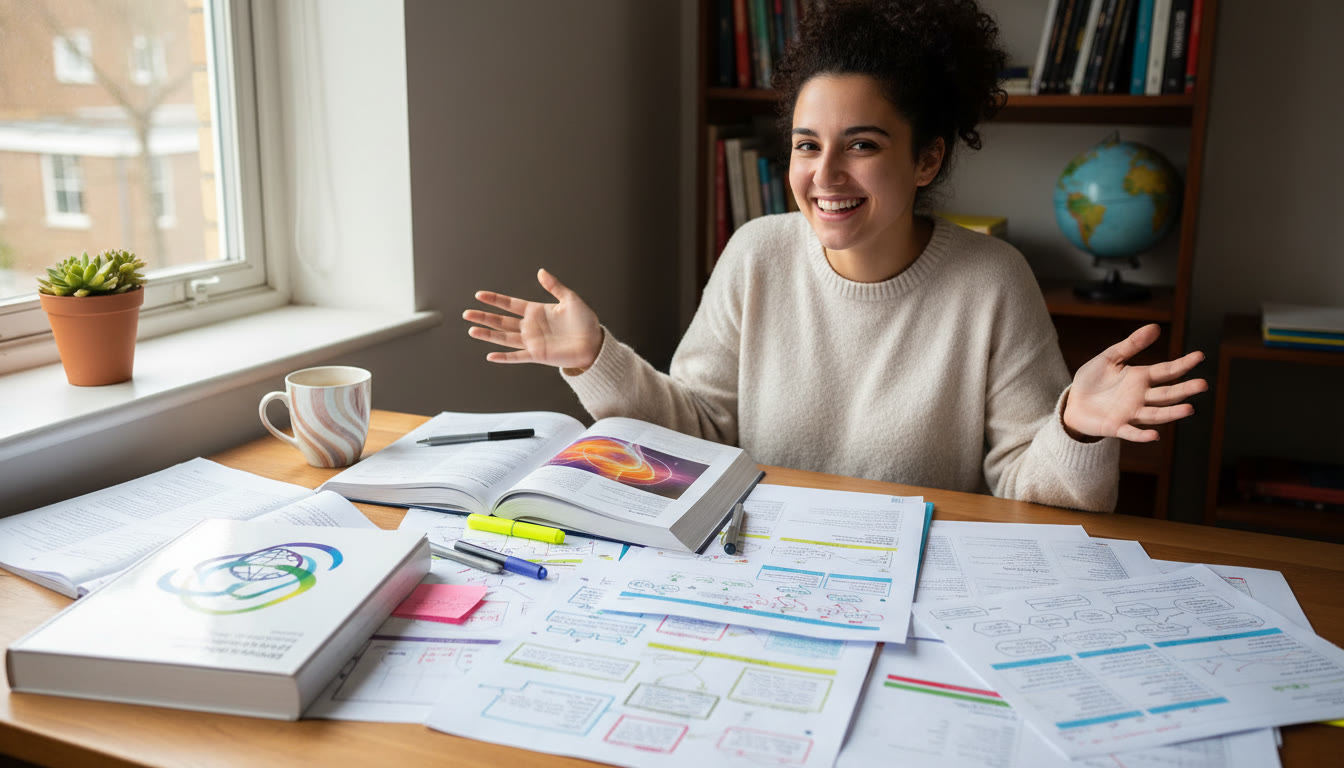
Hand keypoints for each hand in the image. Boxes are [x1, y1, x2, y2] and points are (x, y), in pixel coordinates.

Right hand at [464, 268, 602, 369]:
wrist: (594, 343)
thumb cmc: (585, 321)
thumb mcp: (570, 299)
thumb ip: (554, 286)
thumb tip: (540, 271)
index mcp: (536, 311)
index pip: (510, 304)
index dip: (495, 300)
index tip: (479, 295)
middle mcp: (530, 326)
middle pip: (502, 321)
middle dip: (484, 317)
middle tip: (467, 313)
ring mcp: (532, 342)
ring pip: (504, 337)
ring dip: (488, 335)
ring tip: (471, 330)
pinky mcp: (537, 355)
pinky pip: (517, 356)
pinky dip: (504, 357)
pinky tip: (491, 356)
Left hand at [1062, 324, 1206, 442]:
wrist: (1073, 403)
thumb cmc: (1092, 380)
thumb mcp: (1109, 358)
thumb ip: (1131, 344)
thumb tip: (1156, 327)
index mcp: (1140, 378)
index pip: (1167, 371)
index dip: (1183, 364)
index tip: (1200, 356)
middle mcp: (1141, 397)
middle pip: (1167, 393)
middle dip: (1185, 389)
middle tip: (1203, 384)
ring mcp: (1130, 413)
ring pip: (1156, 414)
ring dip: (1171, 413)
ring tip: (1189, 409)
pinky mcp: (1116, 427)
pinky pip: (1131, 432)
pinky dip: (1142, 435)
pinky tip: (1154, 435)